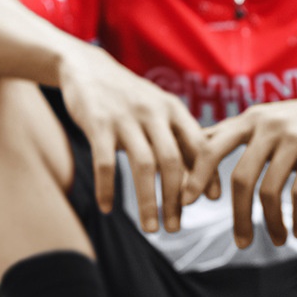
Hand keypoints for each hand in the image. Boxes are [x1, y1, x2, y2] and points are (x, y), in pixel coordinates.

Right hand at [58, 45, 218, 231]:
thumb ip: (184, 148)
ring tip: (150, 229)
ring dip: (148, 202)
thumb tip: (210, 192)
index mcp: (174, 111)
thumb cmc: (132, 102)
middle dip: (175, 200)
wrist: (86, 67)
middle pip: (172, 161)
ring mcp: (125, 117)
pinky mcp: (96, 122)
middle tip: (175, 228)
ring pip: (143, 166)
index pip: (200, 146)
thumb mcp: (162, 116)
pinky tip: (107, 209)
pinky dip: (107, 189)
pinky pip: (104, 162)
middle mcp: (153, 112)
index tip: (208, 202)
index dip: (206, 175)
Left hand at [182, 88, 296, 247]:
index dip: (195, 175)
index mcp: (249, 120)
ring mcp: (294, 138)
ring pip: (270, 191)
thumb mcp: (267, 119)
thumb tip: (199, 147)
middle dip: (239, 216)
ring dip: (272, 223)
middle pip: (240, 179)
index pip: (210, 147)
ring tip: (276, 241)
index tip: (185, 203)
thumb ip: (236, 133)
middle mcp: (267, 126)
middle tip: (241, 243)